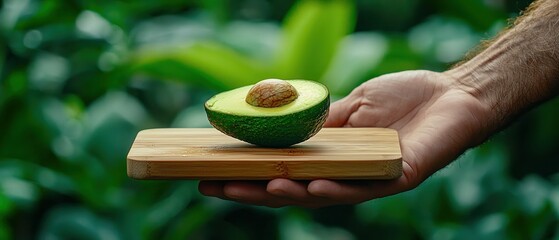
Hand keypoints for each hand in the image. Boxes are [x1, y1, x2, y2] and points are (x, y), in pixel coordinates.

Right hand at [198, 70, 487, 207]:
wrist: (451, 94)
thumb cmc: (403, 98)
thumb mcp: (352, 107)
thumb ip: (322, 123)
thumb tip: (282, 126)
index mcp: (331, 158)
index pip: (283, 170)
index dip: (249, 173)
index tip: (212, 172)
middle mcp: (345, 175)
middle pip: (293, 189)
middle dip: (254, 190)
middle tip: (217, 187)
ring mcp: (368, 181)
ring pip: (321, 195)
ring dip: (288, 193)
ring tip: (260, 187)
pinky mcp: (394, 179)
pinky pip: (360, 188)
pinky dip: (333, 188)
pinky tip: (309, 187)